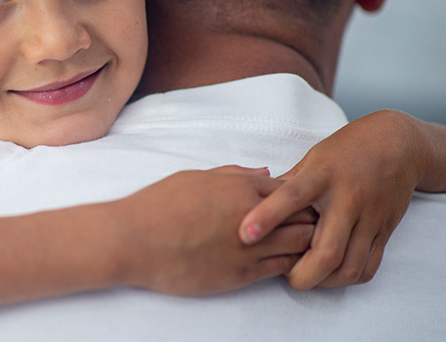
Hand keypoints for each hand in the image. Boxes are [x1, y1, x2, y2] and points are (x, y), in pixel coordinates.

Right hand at [114, 166, 314, 295]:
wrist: (135, 241)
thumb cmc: (158, 206)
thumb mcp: (194, 178)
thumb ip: (232, 174)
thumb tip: (263, 172)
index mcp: (240, 187)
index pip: (289, 190)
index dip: (297, 197)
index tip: (297, 203)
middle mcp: (253, 215)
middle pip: (304, 216)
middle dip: (310, 219)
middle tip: (307, 224)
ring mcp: (251, 247)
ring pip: (301, 244)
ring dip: (306, 243)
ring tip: (302, 245)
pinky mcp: (243, 274)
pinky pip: (283, 268)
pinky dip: (292, 264)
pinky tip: (287, 263)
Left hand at [238, 113, 424, 289]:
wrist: (397, 144)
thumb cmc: (346, 150)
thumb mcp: (311, 158)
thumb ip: (286, 184)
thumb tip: (255, 204)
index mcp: (322, 175)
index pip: (292, 196)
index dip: (267, 217)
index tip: (245, 234)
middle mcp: (347, 199)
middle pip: (326, 251)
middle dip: (301, 274)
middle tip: (285, 274)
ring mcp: (368, 218)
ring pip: (349, 267)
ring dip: (323, 280)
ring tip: (306, 274)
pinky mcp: (384, 232)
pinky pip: (367, 267)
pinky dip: (346, 277)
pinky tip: (330, 272)